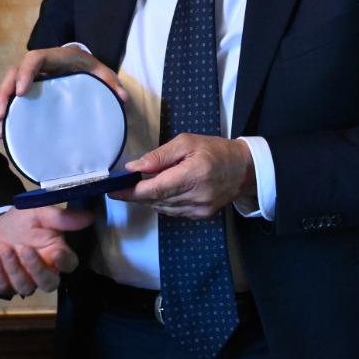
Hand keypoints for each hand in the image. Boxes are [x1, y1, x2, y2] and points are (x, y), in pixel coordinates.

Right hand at [0, 47, 125, 137]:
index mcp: (55, 57)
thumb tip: (123, 98)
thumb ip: (111, 83)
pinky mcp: (29, 88)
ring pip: (10, 85)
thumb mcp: (102, 73)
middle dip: (5, 93)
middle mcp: (38, 65)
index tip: (21, 92)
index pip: (35, 59)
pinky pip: (12, 94)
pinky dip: (5, 105)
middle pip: (15, 73)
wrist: (83, 63)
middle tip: (1, 115)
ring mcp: (31, 76)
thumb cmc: (90, 68)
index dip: (25, 73)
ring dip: (1, 102)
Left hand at [0, 206, 90, 295]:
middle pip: (49, 284)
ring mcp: (25, 281)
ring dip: (15, 268)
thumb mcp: (39, 213)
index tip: (58, 253)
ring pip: (26, 287)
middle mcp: (44, 272)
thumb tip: (89, 216)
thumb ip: (61, 218)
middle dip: (37, 269)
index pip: (69, 265)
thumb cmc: (22, 222)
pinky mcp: (6, 286)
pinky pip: (3, 286)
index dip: (65, 262)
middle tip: (26, 249)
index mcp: (57, 254)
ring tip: (5, 248)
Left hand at [113, 134, 254, 218]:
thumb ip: (160, 155)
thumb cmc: (215, 150)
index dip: (132, 192)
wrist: (245, 169)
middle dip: (135, 195)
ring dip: (147, 200)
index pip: (156, 189)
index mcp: (194, 175)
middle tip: (119, 188)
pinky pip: (173, 211)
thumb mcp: (187, 142)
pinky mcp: (201, 215)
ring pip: (162, 208)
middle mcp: (197, 196)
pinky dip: (161, 203)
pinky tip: (158, 193)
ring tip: (136, 188)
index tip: (114, 190)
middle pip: (156, 201)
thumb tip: (134, 167)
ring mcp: (199, 209)